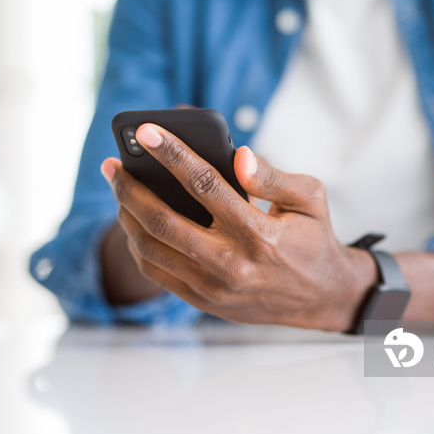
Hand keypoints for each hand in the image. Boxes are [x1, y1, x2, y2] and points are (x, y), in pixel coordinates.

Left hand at [100, 123, 376, 330]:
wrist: (320, 298)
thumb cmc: (313, 238)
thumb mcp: (310, 199)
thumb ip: (274, 176)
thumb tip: (239, 155)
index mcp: (260, 233)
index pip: (205, 184)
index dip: (172, 153)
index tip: (145, 131)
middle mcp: (231, 264)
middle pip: (162, 221)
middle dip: (130, 188)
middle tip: (112, 165)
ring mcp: (213, 288)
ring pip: (150, 249)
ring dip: (126, 215)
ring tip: (119, 190)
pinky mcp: (203, 301)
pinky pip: (155, 273)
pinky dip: (137, 244)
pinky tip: (133, 221)